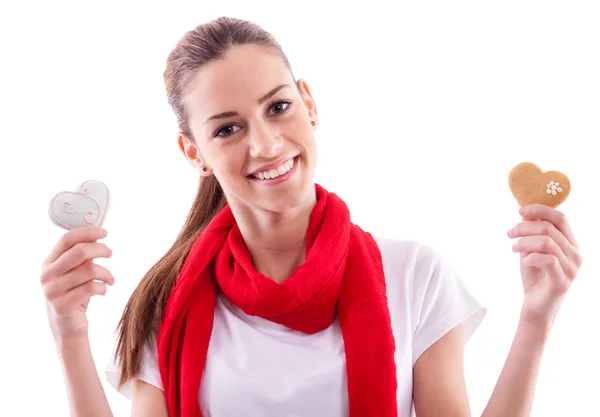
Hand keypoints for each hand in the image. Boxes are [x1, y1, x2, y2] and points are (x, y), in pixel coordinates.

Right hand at [40, 226, 113, 340]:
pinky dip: (103, 287)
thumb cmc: (75, 294)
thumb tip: (97, 234)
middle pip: (80, 252)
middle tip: (110, 253)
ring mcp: (52, 291)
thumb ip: (82, 255)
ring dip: (107, 273)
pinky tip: (103, 290)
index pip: (67, 239)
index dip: (87, 232)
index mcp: (48, 262)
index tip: (104, 232)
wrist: (68, 326)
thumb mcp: (76, 272)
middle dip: (101, 249)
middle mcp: (47, 275)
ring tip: (110, 279)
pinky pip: (91, 288)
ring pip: (89, 270)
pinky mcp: (62, 306)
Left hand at [507, 204, 582, 327]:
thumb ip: (531, 233)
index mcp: (570, 244)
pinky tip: (523, 261)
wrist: (534, 306)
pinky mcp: (563, 281)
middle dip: (524, 227)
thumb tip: (525, 213)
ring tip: (513, 248)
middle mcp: (575, 255)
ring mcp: (572, 269)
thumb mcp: (530, 250)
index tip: (520, 210)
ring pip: (546, 242)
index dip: (540, 210)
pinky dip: (530, 257)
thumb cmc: (534, 276)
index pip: (561, 218)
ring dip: (524, 242)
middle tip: (509, 234)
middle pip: (549, 228)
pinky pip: (547, 260)